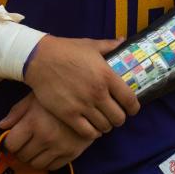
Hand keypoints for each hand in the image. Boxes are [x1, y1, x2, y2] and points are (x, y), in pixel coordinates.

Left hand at [0, 94, 95, 169]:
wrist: (90, 95)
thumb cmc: (59, 92)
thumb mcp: (36, 96)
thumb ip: (17, 111)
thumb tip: (2, 126)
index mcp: (34, 121)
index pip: (11, 144)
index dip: (11, 142)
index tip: (15, 138)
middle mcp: (46, 136)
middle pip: (23, 156)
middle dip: (21, 150)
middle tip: (26, 142)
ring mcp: (60, 146)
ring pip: (36, 164)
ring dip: (34, 157)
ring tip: (38, 146)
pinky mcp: (73, 152)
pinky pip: (53, 166)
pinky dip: (48, 161)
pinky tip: (50, 149)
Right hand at [23, 35, 139, 138]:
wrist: (40, 59)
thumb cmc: (68, 50)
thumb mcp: (92, 45)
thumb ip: (110, 45)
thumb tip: (123, 41)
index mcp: (107, 75)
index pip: (129, 99)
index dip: (134, 107)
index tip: (133, 109)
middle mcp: (97, 93)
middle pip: (118, 116)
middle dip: (120, 118)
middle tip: (117, 115)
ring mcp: (83, 105)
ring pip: (104, 126)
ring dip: (107, 125)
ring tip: (105, 121)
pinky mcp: (68, 115)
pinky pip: (87, 132)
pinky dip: (93, 133)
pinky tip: (92, 128)